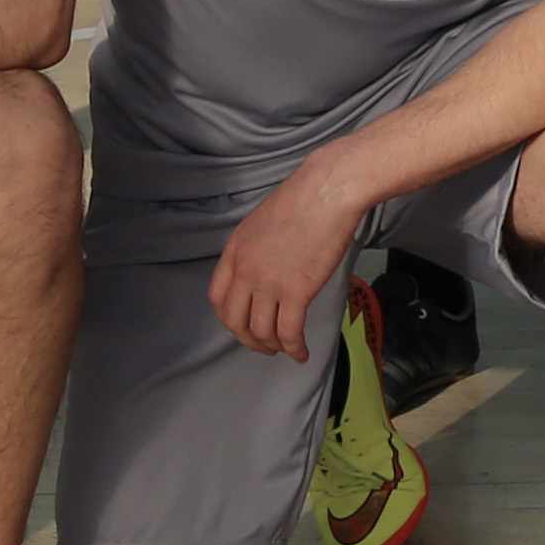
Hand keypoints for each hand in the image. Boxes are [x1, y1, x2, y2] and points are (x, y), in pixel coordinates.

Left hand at [208, 167, 369, 362]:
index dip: (229, 318)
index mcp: (235, 251)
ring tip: (285, 349)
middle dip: (248, 339)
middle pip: (234, 321)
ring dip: (272, 347)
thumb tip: (265, 266)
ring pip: (261, 331)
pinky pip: (288, 332)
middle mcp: (245, 271)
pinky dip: (294, 348)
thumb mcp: (262, 221)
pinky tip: (302, 353)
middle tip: (264, 344)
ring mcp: (269, 283)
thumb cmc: (303, 198)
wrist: (326, 192)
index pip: (217, 298)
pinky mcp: (296, 292)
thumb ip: (255, 248)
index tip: (242, 323)